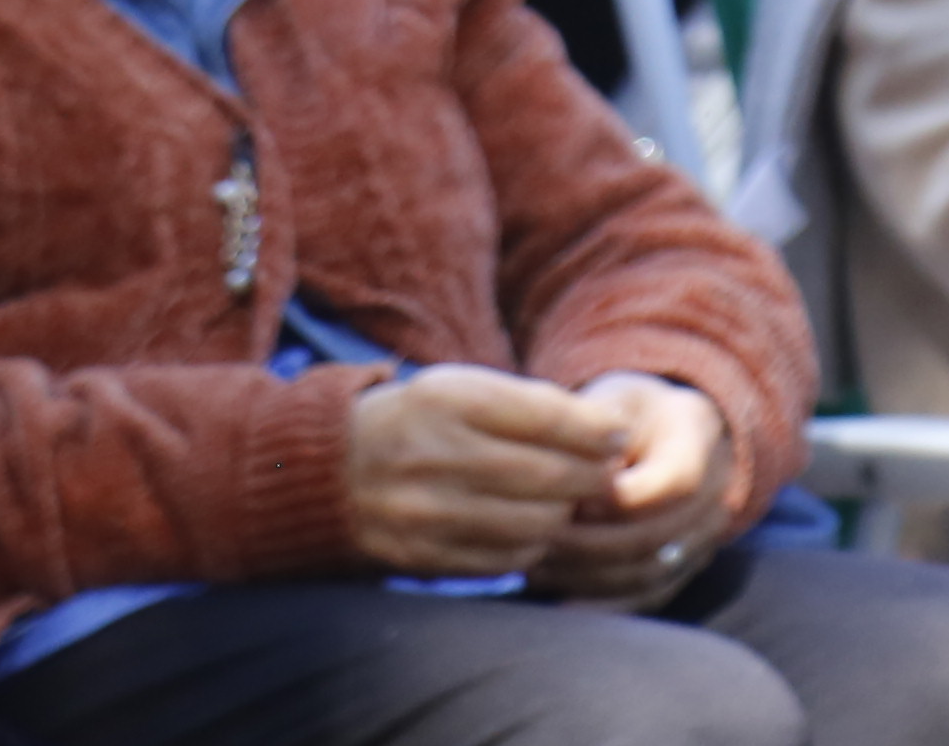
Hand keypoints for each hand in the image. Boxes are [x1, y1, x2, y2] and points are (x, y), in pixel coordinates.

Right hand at [342, 364, 629, 574]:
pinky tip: (532, 528)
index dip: (595, 431)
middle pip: (546, 475)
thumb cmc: (420, 421)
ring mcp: (425, 512)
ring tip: (569, 501)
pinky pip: (503, 559)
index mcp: (448, 400)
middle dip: (590, 476)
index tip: (619, 437)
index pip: (545, 416)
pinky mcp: (422, 556)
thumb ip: (534, 406)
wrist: (329, 472)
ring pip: (532, 522)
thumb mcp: (464, 390)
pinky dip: (531, 545)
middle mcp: (434, 456)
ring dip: (565, 514)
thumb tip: (611, 432)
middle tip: (606, 476)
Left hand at [524, 374, 741, 611]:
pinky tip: (558, 596)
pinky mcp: (686, 567)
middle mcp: (716, 487)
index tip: (566, 498)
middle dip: (586, 542)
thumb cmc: (625, 415)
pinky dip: (600, 603)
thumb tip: (582, 481)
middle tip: (536, 541)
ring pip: (647, 572)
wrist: (666, 433)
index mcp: (698, 431)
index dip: (615, 499)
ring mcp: (707, 533)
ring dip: (586, 576)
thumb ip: (597, 430)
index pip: (674, 481)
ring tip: (537, 568)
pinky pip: (645, 597)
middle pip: (654, 534)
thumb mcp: (611, 399)